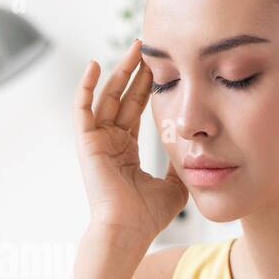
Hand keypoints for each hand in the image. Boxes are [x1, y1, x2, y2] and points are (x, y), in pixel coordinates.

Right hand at [74, 38, 187, 241]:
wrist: (128, 230)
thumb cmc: (147, 216)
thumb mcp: (174, 185)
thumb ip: (180, 164)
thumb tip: (196, 149)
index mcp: (126, 152)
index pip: (136, 111)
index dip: (147, 88)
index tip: (160, 67)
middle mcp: (109, 143)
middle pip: (122, 99)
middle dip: (135, 73)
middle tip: (147, 48)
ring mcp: (96, 142)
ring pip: (106, 97)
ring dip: (118, 72)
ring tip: (133, 49)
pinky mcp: (86, 142)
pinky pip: (82, 108)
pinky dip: (86, 86)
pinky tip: (95, 64)